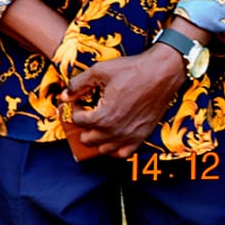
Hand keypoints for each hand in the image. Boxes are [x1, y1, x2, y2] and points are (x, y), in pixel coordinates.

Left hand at [59, 44, 186, 157]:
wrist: (160, 74)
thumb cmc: (131, 71)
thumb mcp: (98, 72)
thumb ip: (78, 85)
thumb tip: (64, 96)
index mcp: (103, 116)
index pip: (78, 121)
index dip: (75, 109)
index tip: (79, 102)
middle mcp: (116, 131)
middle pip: (88, 139)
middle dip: (83, 126)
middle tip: (87, 112)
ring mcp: (130, 136)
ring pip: (104, 150)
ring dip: (97, 138)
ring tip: (98, 123)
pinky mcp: (142, 137)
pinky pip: (123, 153)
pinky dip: (115, 148)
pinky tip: (113, 135)